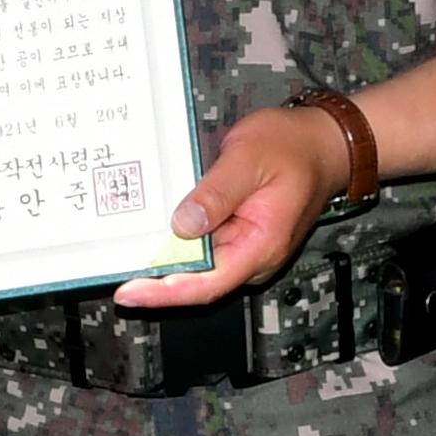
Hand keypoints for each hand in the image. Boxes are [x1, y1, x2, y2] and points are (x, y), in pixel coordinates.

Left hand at [111, 104, 350, 312]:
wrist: (324, 142)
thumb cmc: (291, 146)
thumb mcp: (248, 159)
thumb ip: (216, 193)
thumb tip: (182, 225)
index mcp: (260, 245)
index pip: (208, 283)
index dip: (165, 292)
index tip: (129, 292)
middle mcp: (254, 256)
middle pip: (198, 281)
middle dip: (156, 281)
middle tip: (111, 270)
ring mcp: (247, 248)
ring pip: (199, 266)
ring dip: (163, 263)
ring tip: (122, 256)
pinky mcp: (239, 235)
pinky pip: (205, 248)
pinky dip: (177, 244)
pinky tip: (151, 235)